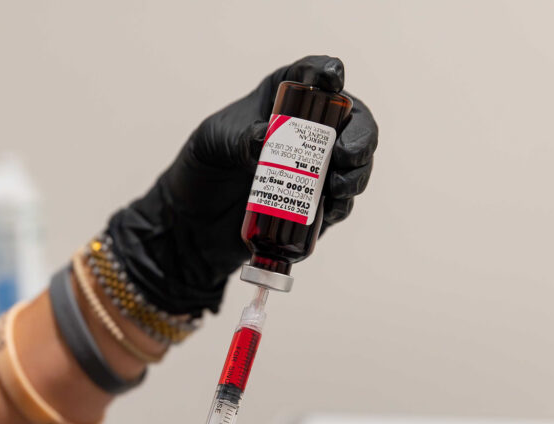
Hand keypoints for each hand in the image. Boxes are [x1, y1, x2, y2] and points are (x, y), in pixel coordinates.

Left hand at [106, 55, 377, 316]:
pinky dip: (340, 206)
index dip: (329, 73)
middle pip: (353, 123)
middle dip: (359, 136)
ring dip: (356, 175)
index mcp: (284, 98)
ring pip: (355, 166)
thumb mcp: (216, 141)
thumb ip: (241, 137)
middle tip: (345, 154)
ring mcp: (317, 169)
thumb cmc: (204, 166)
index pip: (314, 74)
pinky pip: (340, 205)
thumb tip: (266, 140)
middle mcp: (309, 130)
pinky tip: (329, 210)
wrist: (194, 220)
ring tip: (337, 187)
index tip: (331, 80)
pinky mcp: (316, 206)